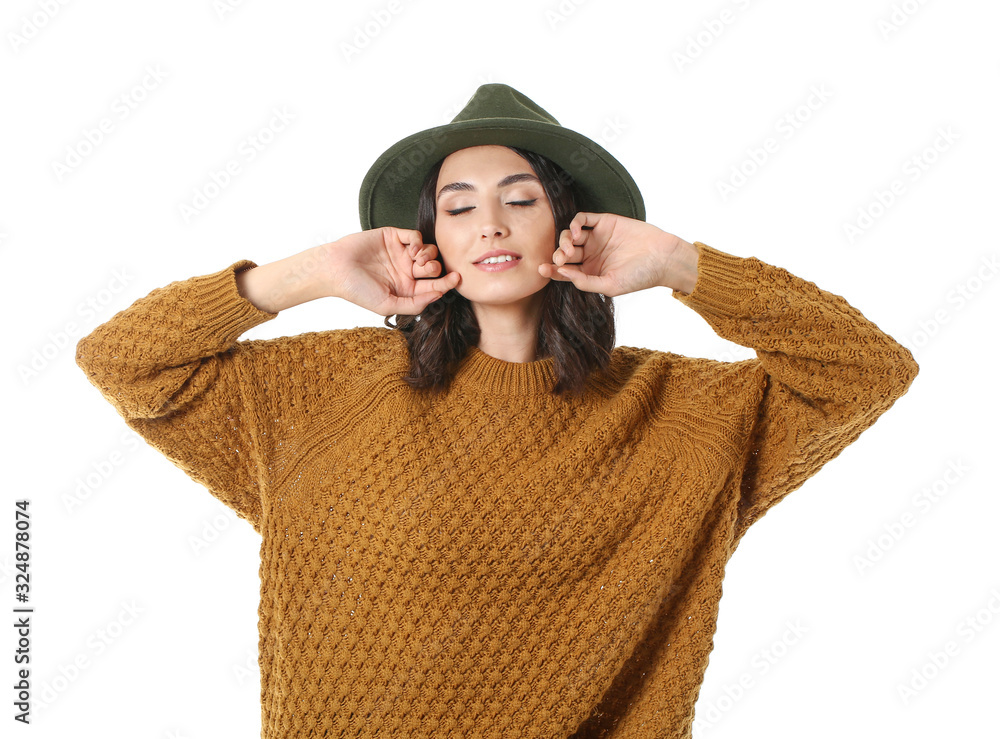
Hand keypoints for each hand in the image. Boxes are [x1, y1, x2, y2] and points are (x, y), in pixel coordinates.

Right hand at [321, 227, 460, 315]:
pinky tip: (412, 250)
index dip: (446, 283)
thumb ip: (414, 304)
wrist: (335, 270)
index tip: (457, 279)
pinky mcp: (393, 237)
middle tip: (429, 270)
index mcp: (407, 289)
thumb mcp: (388, 305)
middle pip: (434, 267)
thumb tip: (438, 296)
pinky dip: (418, 242)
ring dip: (429, 255)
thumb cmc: (358, 291)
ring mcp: (400, 253)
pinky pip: (414, 236)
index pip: (433, 286)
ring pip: (428, 251)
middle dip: (437, 268)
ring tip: (419, 260)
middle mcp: (406, 271)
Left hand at [538, 212, 694, 295]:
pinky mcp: (604, 222)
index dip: (551, 270)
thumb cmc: (639, 276)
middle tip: (562, 258)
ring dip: (565, 240)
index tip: (542, 270)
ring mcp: (596, 238)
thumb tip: (560, 272)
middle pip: (564, 252)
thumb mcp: (609, 285)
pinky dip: (575, 224)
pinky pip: (582, 218)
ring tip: (571, 248)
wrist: (663, 257)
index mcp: (589, 272)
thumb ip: (584, 282)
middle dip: (558, 255)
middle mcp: (590, 255)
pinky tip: (577, 233)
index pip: (564, 271)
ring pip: (570, 235)